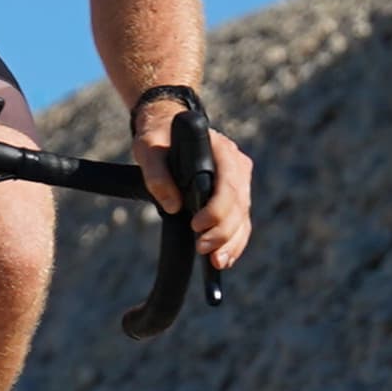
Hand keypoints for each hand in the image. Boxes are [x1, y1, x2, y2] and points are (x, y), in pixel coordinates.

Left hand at [134, 97, 252, 269]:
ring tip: (217, 262)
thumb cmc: (158, 136)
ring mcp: (239, 182)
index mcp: (221, 150)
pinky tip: (223, 259)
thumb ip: (156, 173)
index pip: (228, 184)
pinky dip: (234, 242)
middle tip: (203, 250)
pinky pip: (240, 222)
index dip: (216, 209)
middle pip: (239, 205)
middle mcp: (237, 165)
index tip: (196, 226)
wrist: (169, 128)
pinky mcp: (236, 196)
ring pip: (243, 217)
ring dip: (231, 242)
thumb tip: (173, 206)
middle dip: (223, 232)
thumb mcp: (148, 148)